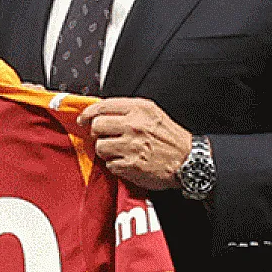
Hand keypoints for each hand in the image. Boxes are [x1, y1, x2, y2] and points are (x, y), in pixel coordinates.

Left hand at [77, 98, 192, 190]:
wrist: (188, 161)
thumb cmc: (170, 138)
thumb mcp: (152, 114)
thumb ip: (128, 110)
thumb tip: (100, 112)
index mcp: (139, 109)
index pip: (102, 106)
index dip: (88, 113)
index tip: (83, 119)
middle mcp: (134, 125)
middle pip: (97, 126)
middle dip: (98, 133)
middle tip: (106, 137)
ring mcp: (132, 146)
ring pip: (100, 147)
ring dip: (106, 151)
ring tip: (119, 151)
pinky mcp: (131, 165)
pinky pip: (110, 164)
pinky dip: (116, 165)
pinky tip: (127, 162)